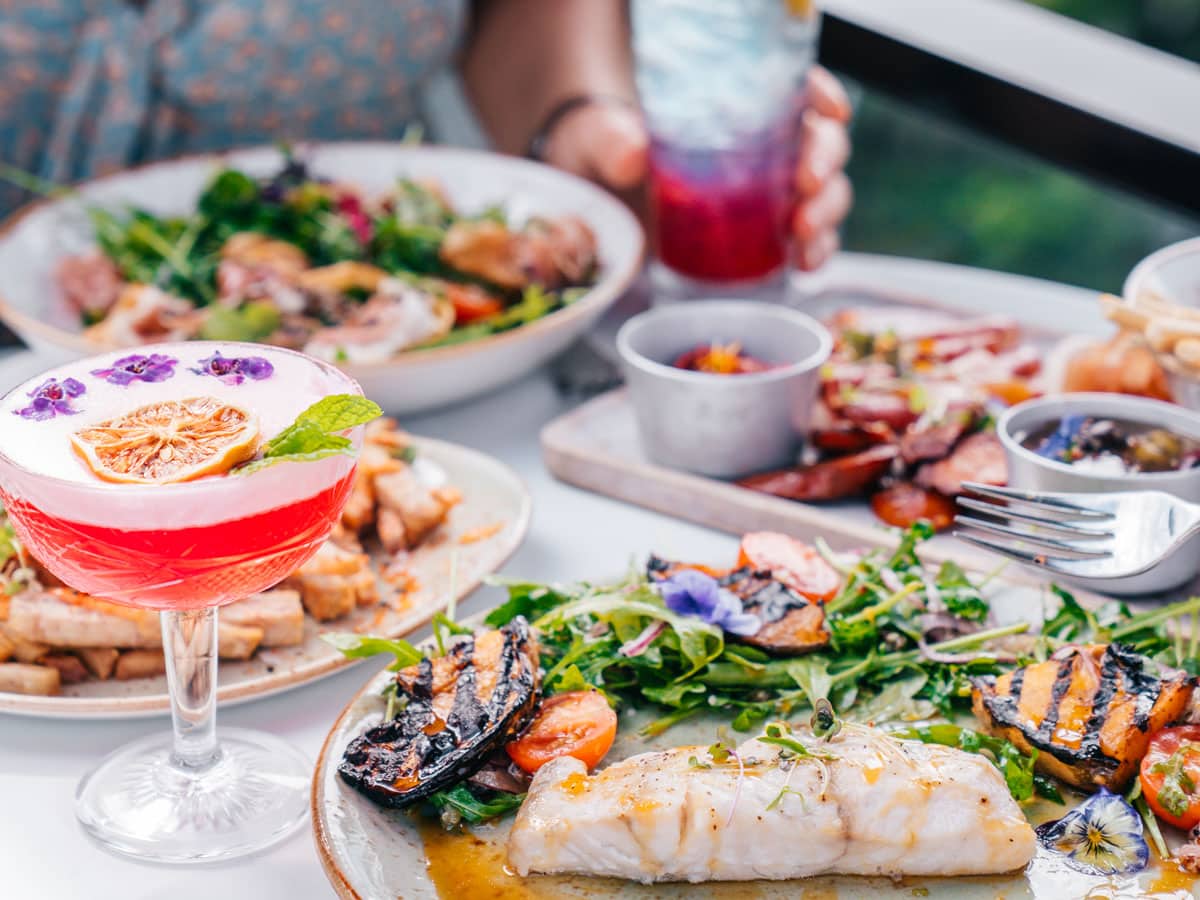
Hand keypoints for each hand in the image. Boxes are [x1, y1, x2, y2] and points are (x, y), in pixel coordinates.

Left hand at [542, 67, 852, 270]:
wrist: (588, 202)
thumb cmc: (596, 153)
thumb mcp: (595, 137)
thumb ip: (611, 139)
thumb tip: (633, 154)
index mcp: (733, 102)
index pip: (794, 86)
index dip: (821, 94)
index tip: (829, 111)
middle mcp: (762, 142)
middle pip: (819, 140)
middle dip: (825, 161)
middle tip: (807, 186)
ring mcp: (767, 189)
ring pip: (823, 191)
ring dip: (826, 212)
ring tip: (803, 234)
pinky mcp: (761, 232)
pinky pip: (805, 239)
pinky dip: (815, 251)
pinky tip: (804, 265)